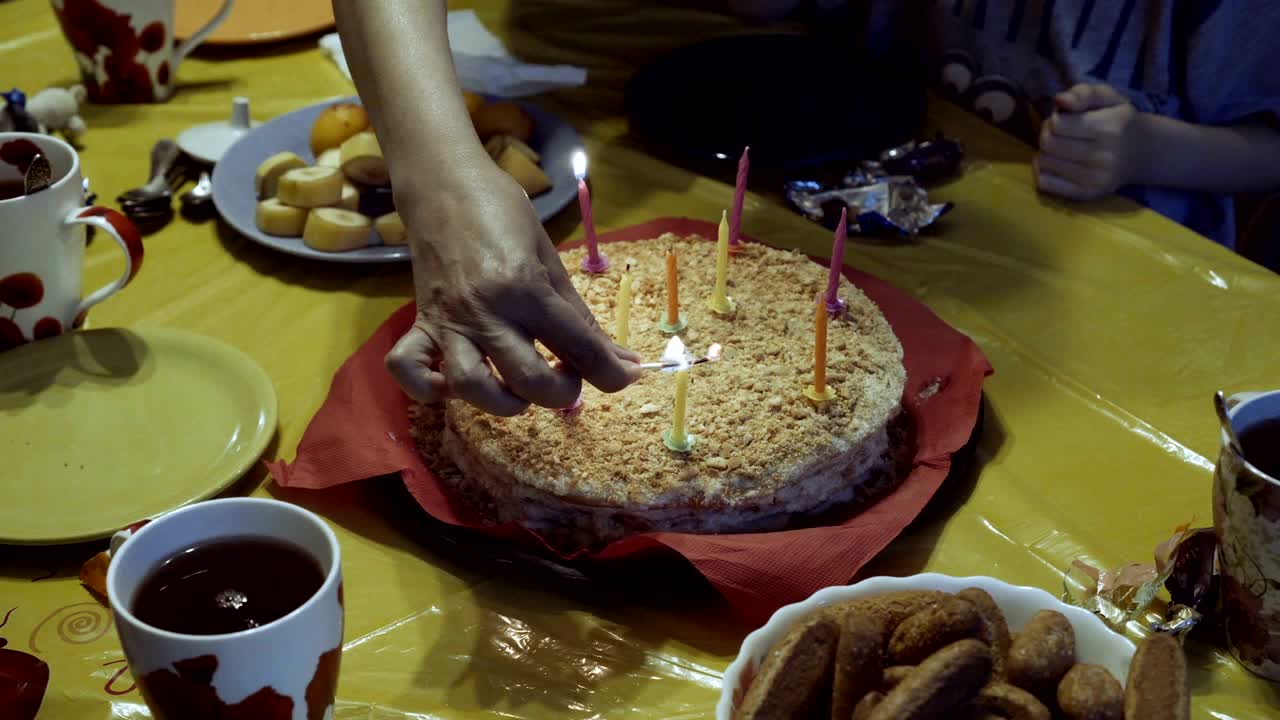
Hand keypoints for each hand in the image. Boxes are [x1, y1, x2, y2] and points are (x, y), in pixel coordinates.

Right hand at [386, 165, 640, 415]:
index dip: (612, 372)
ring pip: (472, 387)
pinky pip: (408, 369)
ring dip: (504, 403)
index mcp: (524, 287)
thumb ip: (581, 315)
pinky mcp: (421, 322)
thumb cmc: (503, 213)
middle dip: (562, 393)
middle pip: (529, 381)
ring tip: (520, 390)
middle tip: (568, 375)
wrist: (443, 184)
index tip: (626, 376)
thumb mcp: (550, 259)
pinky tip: (453, 386)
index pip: (578, 346)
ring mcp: (448, 320)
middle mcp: (485, 310)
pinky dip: (428, 388)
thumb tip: (621, 358)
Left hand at [1035, 83, 1148, 199]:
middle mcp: (1104, 157)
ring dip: (1045, 152)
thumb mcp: (1108, 97)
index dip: (1055, 118)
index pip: (1058, 124)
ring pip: (1044, 163)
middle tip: (1059, 132)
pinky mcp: (1086, 195)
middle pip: (1048, 144)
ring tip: (1061, 146)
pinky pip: (1044, 183)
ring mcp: (1095, 180)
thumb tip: (1059, 100)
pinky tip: (1056, 162)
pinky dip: (1043, 170)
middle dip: (1047, 133)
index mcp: (1110, 129)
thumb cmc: (1119, 121)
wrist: (1142, 153)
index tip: (1065, 118)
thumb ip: (1083, 93)